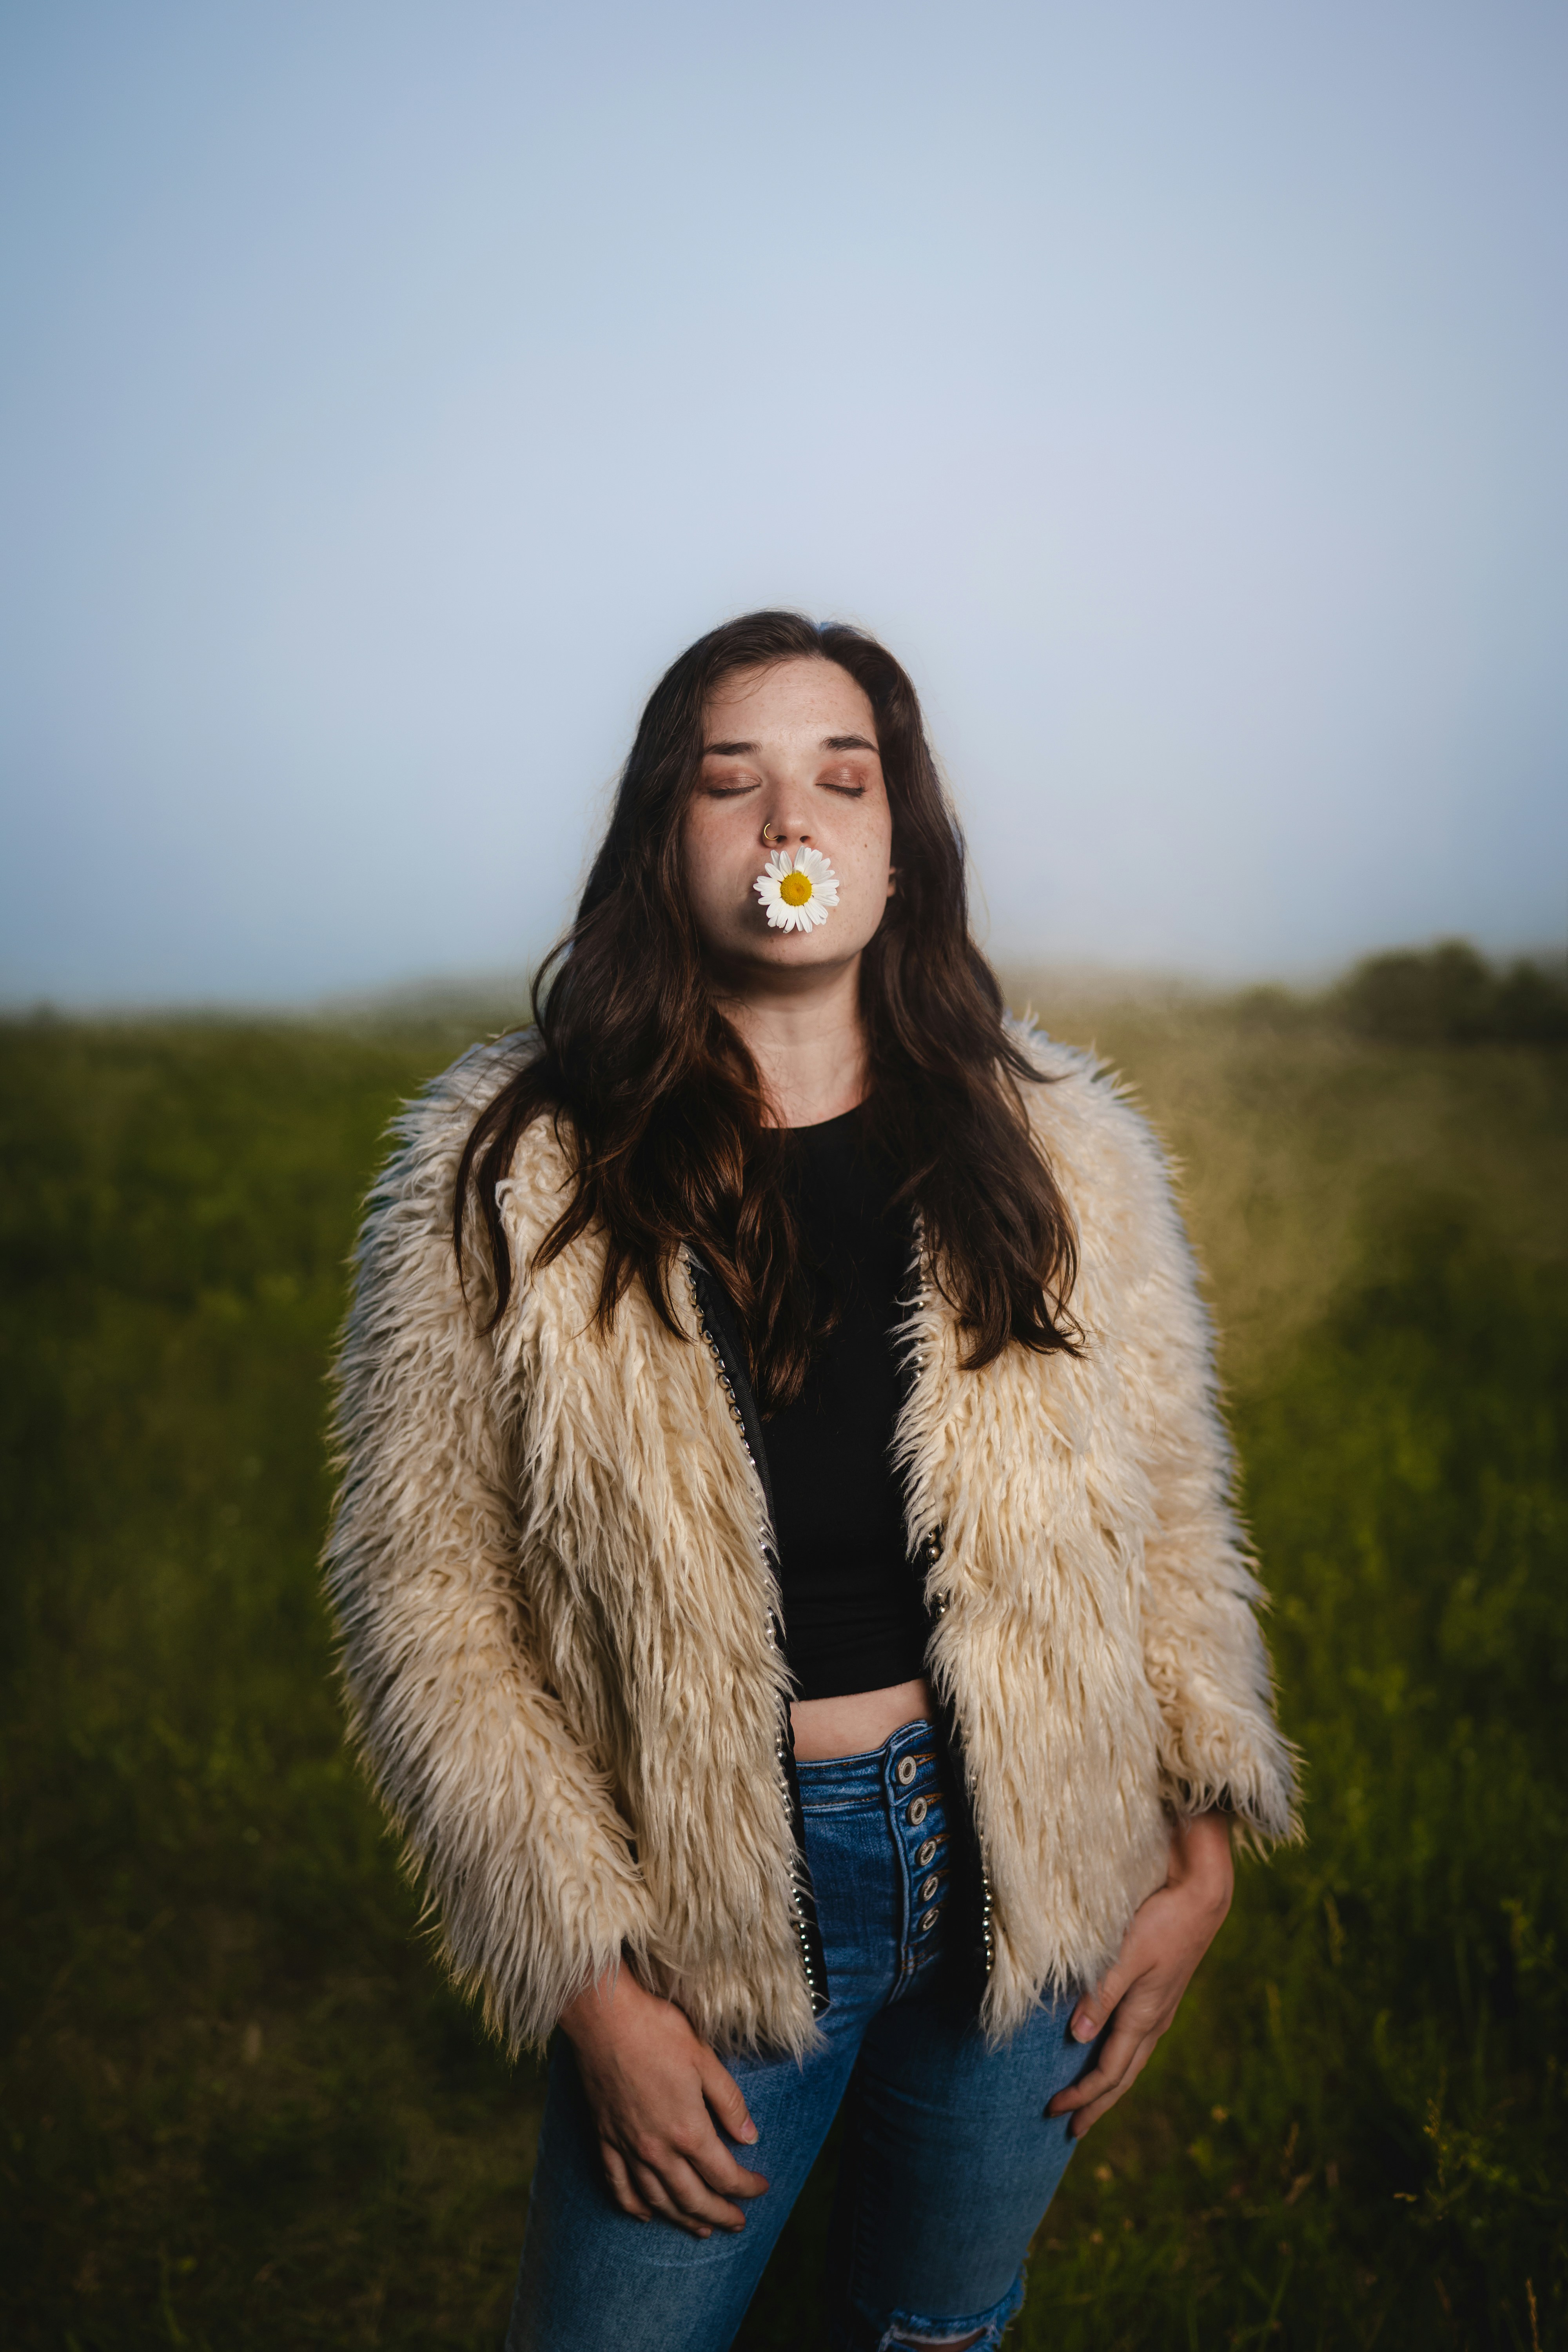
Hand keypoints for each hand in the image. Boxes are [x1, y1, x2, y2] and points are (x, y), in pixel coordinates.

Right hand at [558, 1965, 768, 2236]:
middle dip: (719, 2214)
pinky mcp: (604, 2138)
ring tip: (701, 2228)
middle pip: (693, 2197)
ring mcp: (627, 2146)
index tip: (762, 2188)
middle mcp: (656, 2148)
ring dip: (682, 2218)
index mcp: (687, 2129)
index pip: (723, 2174)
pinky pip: (618, 2184)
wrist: (604, 2017)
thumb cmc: (658, 2031)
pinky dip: (633, 2205)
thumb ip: (729, 2103)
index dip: (746, 2186)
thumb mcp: (706, 2060)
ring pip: (657, 2199)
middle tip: (737, 2223)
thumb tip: (751, 2137)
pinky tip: (645, 2214)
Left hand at [1048, 1811, 1233, 2139]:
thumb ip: (1101, 1995)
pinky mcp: (1160, 1994)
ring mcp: (1159, 2009)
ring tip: (1089, 2102)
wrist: (1202, 1897)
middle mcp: (1153, 2021)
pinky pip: (1136, 2041)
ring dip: (1108, 2085)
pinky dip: (1119, 2060)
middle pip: (1122, 2076)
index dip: (1082, 2095)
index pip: (1108, 2072)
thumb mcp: (1127, 1955)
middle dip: (1096, 2104)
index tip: (1054, 2112)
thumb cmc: (1163, 1922)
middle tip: (1070, 2130)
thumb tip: (1076, 2038)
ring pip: (1131, 2061)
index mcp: (1143, 2017)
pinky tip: (1108, 2052)